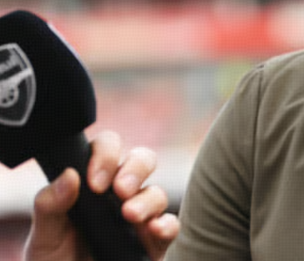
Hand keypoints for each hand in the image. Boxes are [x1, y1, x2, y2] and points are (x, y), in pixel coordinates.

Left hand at [23, 131, 178, 260]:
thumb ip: (49, 205)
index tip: (94, 182)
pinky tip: (153, 229)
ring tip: (129, 215)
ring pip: (157, 192)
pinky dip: (167, 224)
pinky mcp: (155, 241)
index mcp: (93, 183)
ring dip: (147, 200)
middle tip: (119, 190)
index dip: (105, 155)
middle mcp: (120, 195)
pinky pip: (172, 224)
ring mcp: (140, 216)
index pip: (106, 149)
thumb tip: (69, 175)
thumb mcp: (44, 235)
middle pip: (143, 159)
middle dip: (136, 169)